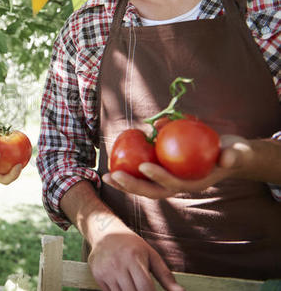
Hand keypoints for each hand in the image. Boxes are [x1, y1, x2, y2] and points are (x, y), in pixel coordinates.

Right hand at [88, 230, 183, 290]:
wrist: (105, 233)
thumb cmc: (132, 244)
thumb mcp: (151, 255)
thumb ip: (166, 275)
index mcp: (134, 258)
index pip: (145, 287)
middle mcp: (118, 264)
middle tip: (143, 288)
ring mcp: (106, 271)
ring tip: (133, 285)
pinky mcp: (97, 275)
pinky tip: (123, 285)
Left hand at [102, 135, 251, 198]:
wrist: (227, 156)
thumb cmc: (232, 152)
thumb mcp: (237, 152)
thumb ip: (233, 155)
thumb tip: (227, 156)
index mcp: (193, 183)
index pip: (173, 183)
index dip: (159, 176)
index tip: (144, 165)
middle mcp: (178, 186)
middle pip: (152, 190)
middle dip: (132, 185)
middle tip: (114, 175)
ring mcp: (169, 183)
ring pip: (143, 187)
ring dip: (124, 184)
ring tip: (105, 176)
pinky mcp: (162, 176)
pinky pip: (142, 176)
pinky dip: (128, 172)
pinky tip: (112, 164)